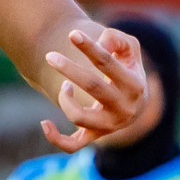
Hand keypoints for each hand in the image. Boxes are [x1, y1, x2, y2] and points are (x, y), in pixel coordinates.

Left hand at [40, 27, 147, 152]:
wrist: (133, 103)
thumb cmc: (126, 69)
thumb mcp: (130, 50)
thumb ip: (117, 39)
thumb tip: (101, 43)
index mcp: (135, 85)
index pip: (108, 63)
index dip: (89, 47)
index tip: (72, 34)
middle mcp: (124, 108)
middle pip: (93, 87)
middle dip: (69, 69)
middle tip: (50, 56)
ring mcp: (109, 126)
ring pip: (79, 117)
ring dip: (64, 99)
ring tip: (65, 86)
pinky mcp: (95, 137)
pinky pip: (73, 145)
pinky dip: (57, 138)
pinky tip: (44, 123)